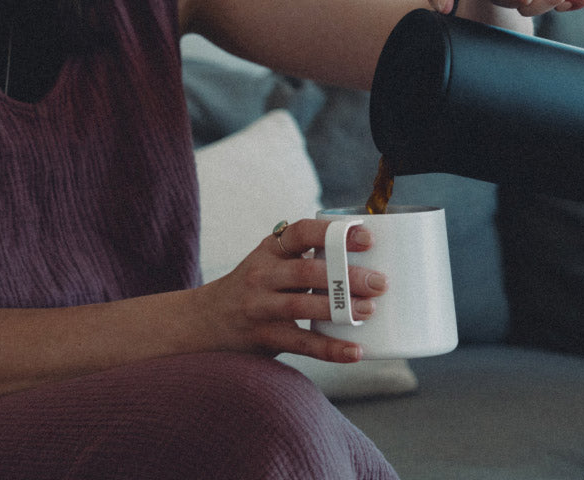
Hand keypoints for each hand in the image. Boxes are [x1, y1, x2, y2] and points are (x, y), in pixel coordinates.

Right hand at [198, 218, 388, 363]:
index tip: (368, 237)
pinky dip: (330, 349)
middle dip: (347, 276)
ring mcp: (259, 307)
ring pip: (302, 306)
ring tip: (370, 310)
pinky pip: (300, 344)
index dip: (334, 232)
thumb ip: (304, 259)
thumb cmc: (253, 288)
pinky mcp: (262, 337)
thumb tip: (366, 261)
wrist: (203, 321)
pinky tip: (355, 351)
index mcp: (269, 250)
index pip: (301, 232)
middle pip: (307, 272)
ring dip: (339, 309)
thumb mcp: (269, 263)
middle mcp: (262, 275)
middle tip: (380, 282)